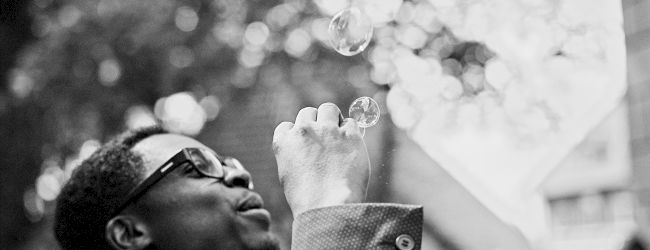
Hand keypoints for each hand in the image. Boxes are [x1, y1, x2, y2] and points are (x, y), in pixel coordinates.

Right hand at [272, 103, 369, 217]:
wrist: (328, 206)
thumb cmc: (307, 199)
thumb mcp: (288, 176)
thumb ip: (293, 155)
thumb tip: (306, 149)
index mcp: (284, 141)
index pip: (287, 126)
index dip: (297, 135)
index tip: (305, 146)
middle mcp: (303, 131)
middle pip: (308, 112)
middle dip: (315, 123)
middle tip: (324, 139)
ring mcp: (327, 130)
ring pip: (329, 109)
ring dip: (333, 119)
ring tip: (339, 135)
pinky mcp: (349, 134)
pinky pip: (351, 122)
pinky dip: (351, 132)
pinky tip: (352, 146)